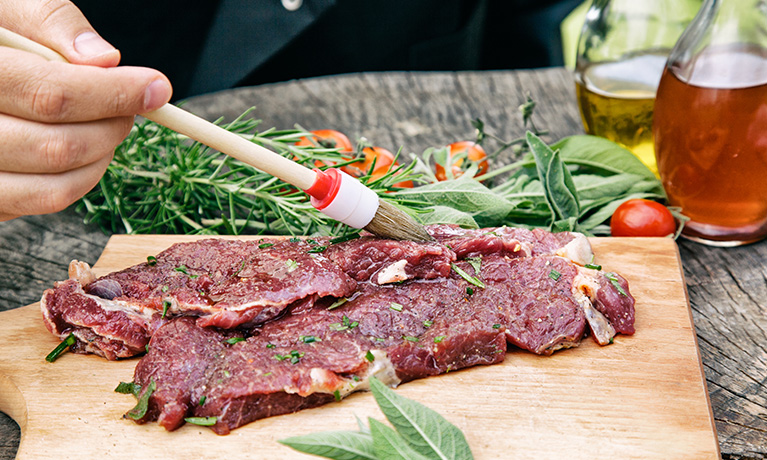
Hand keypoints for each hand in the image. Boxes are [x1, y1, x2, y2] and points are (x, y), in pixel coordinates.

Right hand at [0, 0, 171, 220]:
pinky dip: (80, 178)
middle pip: (59, 147)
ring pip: (56, 187)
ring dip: (101, 158)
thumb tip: (105, 59)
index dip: (114, 94)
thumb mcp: (8, 9)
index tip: (157, 88)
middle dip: (113, 126)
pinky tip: (83, 147)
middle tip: (134, 105)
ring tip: (108, 125)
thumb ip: (53, 25)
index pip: (51, 95)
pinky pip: (44, 202)